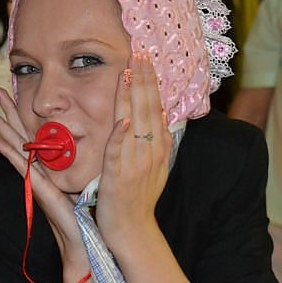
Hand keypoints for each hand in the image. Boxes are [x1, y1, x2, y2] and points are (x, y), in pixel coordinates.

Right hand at [0, 87, 84, 264]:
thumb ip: (74, 164)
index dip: (21, 113)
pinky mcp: (37, 188)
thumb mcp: (78, 180)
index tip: (12, 92)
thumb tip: (80, 143)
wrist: (80, 237)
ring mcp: (33, 178)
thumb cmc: (80, 212)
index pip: (30, 133)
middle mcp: (36, 168)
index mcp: (45, 164)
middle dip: (5, 111)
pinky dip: (7, 153)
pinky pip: (20, 166)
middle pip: (17, 133)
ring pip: (13, 146)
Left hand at [96, 52, 171, 247]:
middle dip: (143, 79)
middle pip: (147, 108)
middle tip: (139, 52)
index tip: (145, 59)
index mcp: (157, 146)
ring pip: (134, 123)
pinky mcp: (118, 177)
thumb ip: (159, 140)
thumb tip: (163, 114)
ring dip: (133, 97)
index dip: (150, 82)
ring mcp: (135, 163)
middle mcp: (149, 151)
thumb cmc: (140, 197)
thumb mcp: (156, 166)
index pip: (155, 106)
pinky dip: (121, 137)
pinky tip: (122, 120)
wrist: (133, 230)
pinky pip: (119, 153)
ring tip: (130, 72)